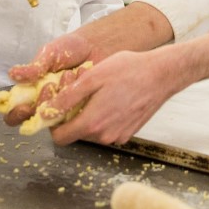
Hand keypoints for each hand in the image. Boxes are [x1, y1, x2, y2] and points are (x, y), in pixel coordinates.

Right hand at [3, 32, 97, 125]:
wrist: (97, 45)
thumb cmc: (70, 48)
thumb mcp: (49, 53)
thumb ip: (34, 66)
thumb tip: (12, 74)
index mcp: (32, 92)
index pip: (16, 112)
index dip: (16, 114)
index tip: (24, 106)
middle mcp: (47, 104)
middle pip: (36, 122)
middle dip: (40, 110)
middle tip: (49, 87)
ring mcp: (65, 108)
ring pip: (57, 120)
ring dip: (60, 99)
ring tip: (68, 74)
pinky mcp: (82, 108)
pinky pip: (78, 114)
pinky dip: (79, 97)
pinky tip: (82, 75)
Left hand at [45, 49, 182, 145]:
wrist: (162, 74)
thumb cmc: (130, 71)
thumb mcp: (93, 77)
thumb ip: (67, 98)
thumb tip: (46, 112)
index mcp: (92, 123)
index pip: (59, 137)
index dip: (52, 122)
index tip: (56, 103)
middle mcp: (104, 135)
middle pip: (75, 131)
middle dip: (72, 111)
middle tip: (77, 85)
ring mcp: (118, 136)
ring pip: (92, 129)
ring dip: (88, 112)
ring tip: (96, 88)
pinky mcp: (129, 132)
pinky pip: (107, 127)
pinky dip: (103, 114)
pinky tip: (111, 95)